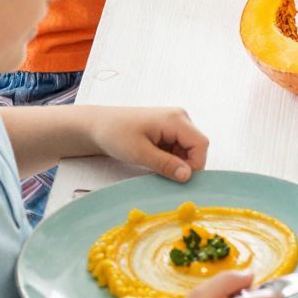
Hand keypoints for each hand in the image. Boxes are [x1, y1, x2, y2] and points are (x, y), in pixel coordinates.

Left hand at [84, 105, 208, 181]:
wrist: (97, 126)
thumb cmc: (115, 134)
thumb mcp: (140, 153)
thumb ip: (166, 164)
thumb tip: (187, 176)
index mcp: (176, 119)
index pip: (201, 144)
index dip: (195, 164)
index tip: (179, 179)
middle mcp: (180, 118)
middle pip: (196, 147)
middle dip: (184, 164)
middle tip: (163, 172)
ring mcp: (175, 123)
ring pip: (188, 149)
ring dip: (176, 162)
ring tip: (154, 164)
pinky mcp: (168, 130)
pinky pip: (179, 148)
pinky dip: (171, 158)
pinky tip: (154, 159)